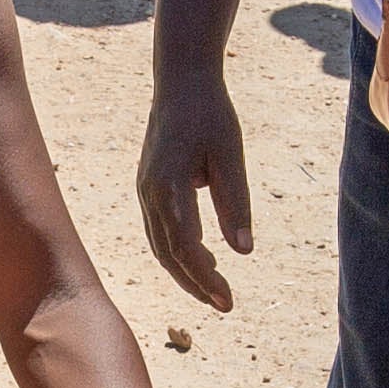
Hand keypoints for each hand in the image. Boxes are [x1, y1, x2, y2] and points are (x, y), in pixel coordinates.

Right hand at [135, 76, 250, 311]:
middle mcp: (150, 194)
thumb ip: (236, 203)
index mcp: (168, 187)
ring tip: (215, 290)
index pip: (185, 247)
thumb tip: (243, 251)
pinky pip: (159, 232)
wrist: (181, 83)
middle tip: (225, 305)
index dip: (205, 278)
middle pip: (168, 255)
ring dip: (185, 272)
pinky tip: (203, 257)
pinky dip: (178, 252)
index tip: (228, 300)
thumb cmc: (210, 114)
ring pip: (160, 247)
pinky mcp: (149, 189)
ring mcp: (145, 192)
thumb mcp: (231, 155)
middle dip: (195, 284)